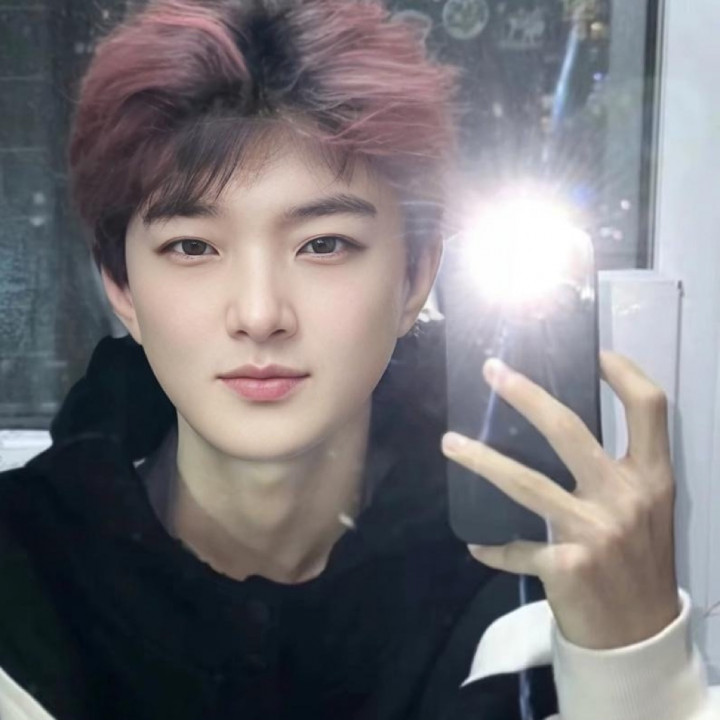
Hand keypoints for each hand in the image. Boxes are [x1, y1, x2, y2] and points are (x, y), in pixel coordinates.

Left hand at [441, 352, 680, 649]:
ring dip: (481, 460)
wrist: (640, 637)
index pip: (649, 408)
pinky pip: (515, 548)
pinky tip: (478, 544)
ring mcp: (596, 531)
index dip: (623, 372)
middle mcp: (627, 497)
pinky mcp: (568, 565)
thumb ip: (615, 472)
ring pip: (526, 483)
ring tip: (449, 443)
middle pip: (568, 429)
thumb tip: (555, 427)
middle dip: (525, 394)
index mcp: (653, 477)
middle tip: (491, 371)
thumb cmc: (638, 563)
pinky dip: (494, 546)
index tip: (593, 352)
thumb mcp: (644, 510)